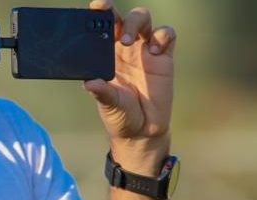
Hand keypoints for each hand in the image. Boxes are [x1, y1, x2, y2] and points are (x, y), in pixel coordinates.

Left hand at [85, 0, 176, 174]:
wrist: (143, 131)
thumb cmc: (121, 116)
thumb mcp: (109, 105)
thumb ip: (102, 93)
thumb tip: (90, 83)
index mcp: (106, 56)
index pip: (101, 29)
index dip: (98, 15)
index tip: (94, 9)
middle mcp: (125, 49)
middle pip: (123, 18)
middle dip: (115, 13)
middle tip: (110, 20)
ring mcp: (145, 51)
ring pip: (144, 19)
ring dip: (136, 23)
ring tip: (130, 41)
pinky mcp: (164, 57)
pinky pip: (166, 34)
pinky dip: (162, 36)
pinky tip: (156, 50)